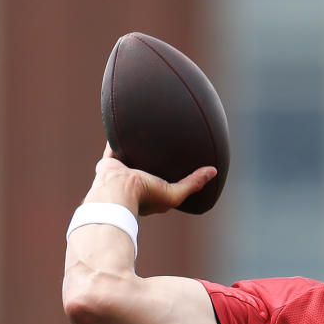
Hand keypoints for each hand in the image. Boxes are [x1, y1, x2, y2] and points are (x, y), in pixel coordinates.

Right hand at [83, 143, 216, 216]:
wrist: (117, 189)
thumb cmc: (145, 195)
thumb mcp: (175, 193)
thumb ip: (193, 183)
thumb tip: (213, 171)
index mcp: (149, 193)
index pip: (163, 183)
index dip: (172, 174)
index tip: (181, 162)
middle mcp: (135, 184)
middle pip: (146, 168)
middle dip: (153, 159)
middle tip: (164, 145)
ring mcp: (122, 173)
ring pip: (131, 157)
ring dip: (136, 148)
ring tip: (145, 134)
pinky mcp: (109, 163)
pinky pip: (113, 148)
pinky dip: (117, 140)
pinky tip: (123, 127)